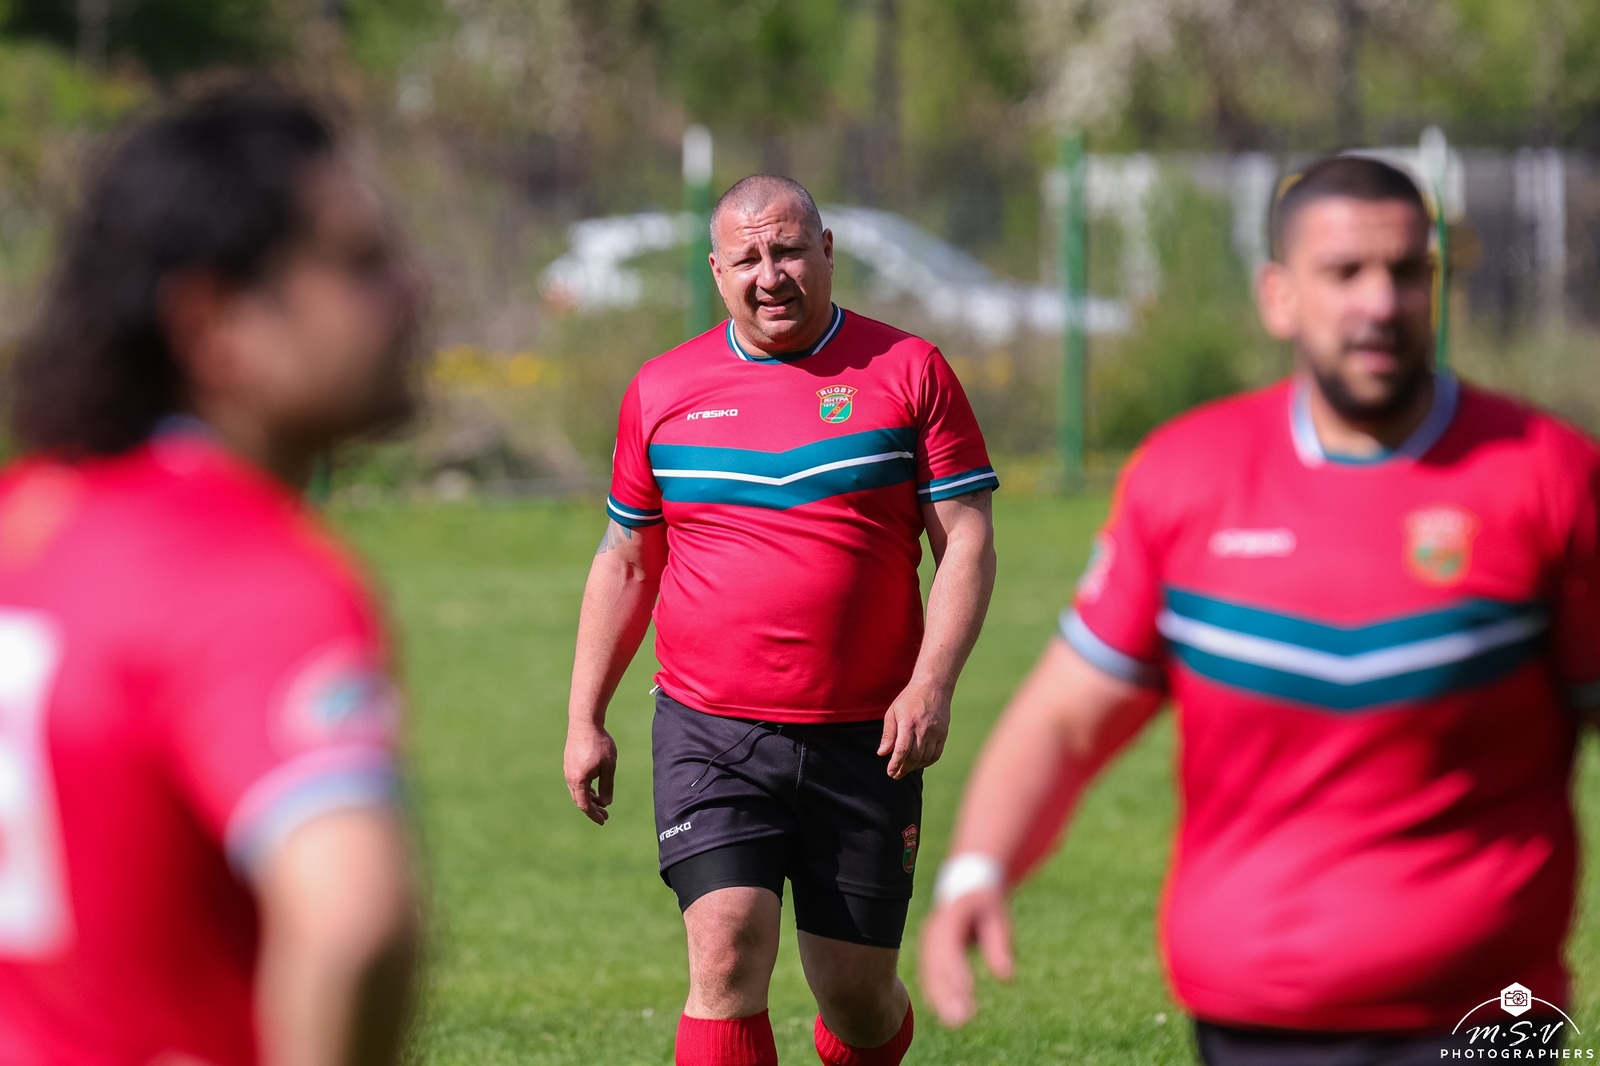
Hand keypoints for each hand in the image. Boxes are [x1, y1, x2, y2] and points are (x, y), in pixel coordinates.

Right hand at [564, 721, 617, 824]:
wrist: (584, 722)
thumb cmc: (599, 744)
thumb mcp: (608, 766)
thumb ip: (607, 786)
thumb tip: (606, 803)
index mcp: (579, 780)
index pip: (585, 805)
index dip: (594, 814)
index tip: (603, 821)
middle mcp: (570, 777)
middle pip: (579, 800)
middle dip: (592, 808)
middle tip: (605, 815)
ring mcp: (568, 769)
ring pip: (577, 790)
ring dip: (589, 798)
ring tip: (601, 802)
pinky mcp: (569, 762)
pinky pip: (576, 782)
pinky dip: (585, 788)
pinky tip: (594, 786)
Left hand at [878, 680, 950, 778]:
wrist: (933, 687)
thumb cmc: (909, 699)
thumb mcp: (893, 712)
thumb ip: (888, 734)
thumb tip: (882, 753)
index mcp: (908, 723)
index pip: (902, 750)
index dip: (895, 764)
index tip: (890, 772)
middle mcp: (923, 729)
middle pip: (914, 757)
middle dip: (904, 769)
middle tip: (896, 775)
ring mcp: (935, 732)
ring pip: (925, 758)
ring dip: (914, 767)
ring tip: (905, 769)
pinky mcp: (943, 734)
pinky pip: (936, 754)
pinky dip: (927, 762)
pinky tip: (919, 763)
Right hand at [918, 888, 1013, 1027]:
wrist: (966, 890)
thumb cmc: (985, 906)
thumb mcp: (997, 917)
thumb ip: (1000, 944)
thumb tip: (1007, 978)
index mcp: (948, 919)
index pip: (949, 950)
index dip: (955, 974)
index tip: (966, 996)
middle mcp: (933, 933)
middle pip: (936, 967)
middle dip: (945, 994)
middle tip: (958, 1020)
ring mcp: (929, 944)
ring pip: (931, 975)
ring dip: (941, 1000)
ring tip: (955, 1022)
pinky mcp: (931, 955)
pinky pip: (931, 978)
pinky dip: (937, 996)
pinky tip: (947, 1013)